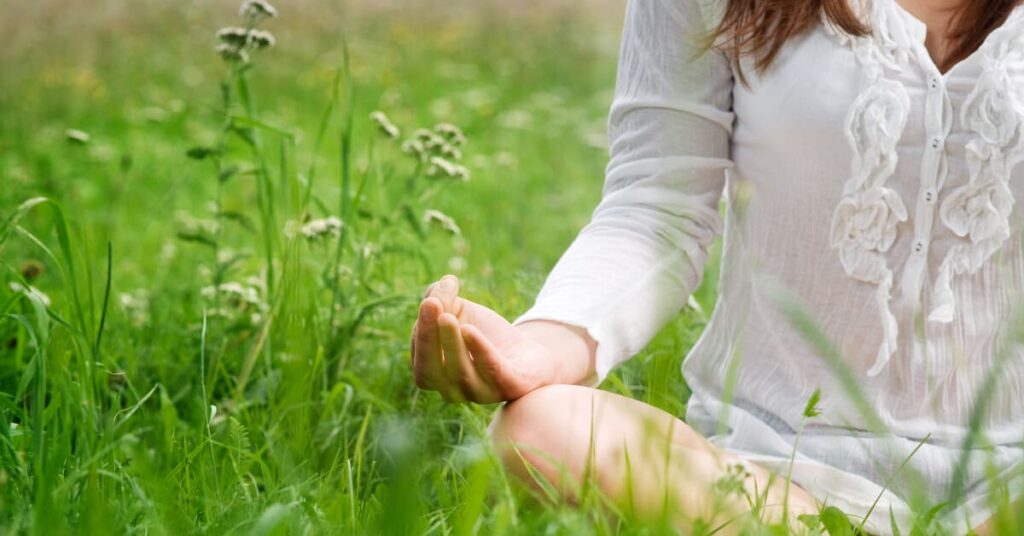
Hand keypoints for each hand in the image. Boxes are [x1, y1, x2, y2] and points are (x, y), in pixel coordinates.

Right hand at [410, 274, 553, 403]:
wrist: (529, 355)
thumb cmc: (486, 335)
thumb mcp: (459, 312)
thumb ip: (440, 296)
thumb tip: (442, 285)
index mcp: (436, 375)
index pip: (420, 357)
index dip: (422, 329)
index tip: (430, 300)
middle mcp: (453, 390)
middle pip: (431, 369)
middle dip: (428, 337)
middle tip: (431, 304)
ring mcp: (481, 393)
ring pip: (460, 373)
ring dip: (451, 343)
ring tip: (448, 317)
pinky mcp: (510, 386)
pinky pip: (492, 371)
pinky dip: (479, 351)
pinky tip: (470, 330)